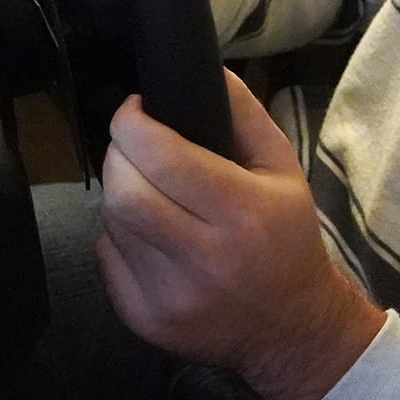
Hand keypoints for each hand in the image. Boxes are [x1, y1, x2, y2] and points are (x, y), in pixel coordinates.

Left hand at [95, 69, 384, 399]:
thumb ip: (243, 114)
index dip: (133, 123)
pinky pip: (107, 258)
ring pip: (111, 223)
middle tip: (132, 145)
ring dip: (120, 194)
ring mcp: (169, 297)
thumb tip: (204, 70)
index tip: (135, 109)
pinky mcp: (146, 321)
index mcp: (243, 213)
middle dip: (117, 155)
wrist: (292, 329)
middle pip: (124, 192)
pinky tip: (148, 234)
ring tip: (147, 189)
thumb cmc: (287, 239)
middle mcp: (204, 259)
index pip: (163, 157)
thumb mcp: (283, 168)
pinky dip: (118, 236)